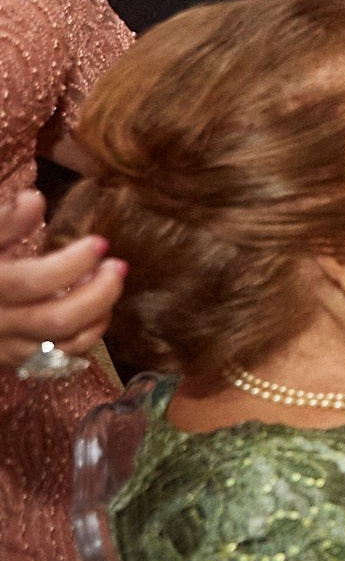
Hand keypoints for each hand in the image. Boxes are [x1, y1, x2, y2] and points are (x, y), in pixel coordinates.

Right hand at [0, 191, 125, 368]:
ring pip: (65, 345)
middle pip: (57, 320)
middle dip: (100, 293)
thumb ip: (3, 220)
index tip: (99, 242)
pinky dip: (88, 335)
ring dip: (99, 314)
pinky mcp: (16, 361)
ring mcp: (6, 347)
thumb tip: (34, 199)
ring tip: (109, 283)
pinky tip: (97, 309)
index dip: (72, 262)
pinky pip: (62, 360)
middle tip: (118, 265)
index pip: (33, 281)